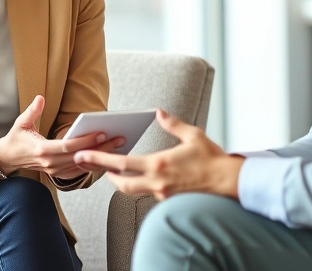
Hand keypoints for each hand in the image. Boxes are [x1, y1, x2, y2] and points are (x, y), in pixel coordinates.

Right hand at [0, 95, 124, 178]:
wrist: (7, 159)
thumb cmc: (16, 139)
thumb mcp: (21, 123)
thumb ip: (32, 111)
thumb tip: (41, 97)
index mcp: (42, 150)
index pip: (69, 146)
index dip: (86, 141)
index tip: (102, 133)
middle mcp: (50, 163)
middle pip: (80, 157)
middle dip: (101, 148)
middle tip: (119, 139)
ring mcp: (54, 171)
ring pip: (82, 166)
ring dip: (100, 157)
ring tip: (118, 147)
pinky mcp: (58, 173)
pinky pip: (79, 171)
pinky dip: (93, 164)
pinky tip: (106, 157)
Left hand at [73, 109, 244, 199]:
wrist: (227, 182)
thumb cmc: (212, 158)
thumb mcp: (193, 135)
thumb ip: (172, 124)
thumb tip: (159, 112)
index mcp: (158, 164)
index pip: (121, 164)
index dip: (100, 160)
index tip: (84, 155)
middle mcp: (157, 182)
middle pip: (121, 183)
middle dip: (105, 175)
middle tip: (91, 167)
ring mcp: (162, 193)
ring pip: (133, 191)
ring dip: (121, 181)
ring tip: (114, 171)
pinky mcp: (169, 200)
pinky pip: (148, 192)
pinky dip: (141, 184)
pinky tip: (141, 176)